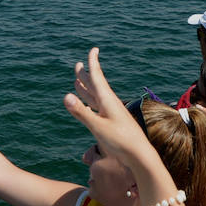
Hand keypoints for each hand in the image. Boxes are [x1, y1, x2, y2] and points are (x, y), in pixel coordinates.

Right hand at [63, 48, 154, 168]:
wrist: (140, 156)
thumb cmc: (121, 142)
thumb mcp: (98, 127)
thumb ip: (81, 112)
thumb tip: (66, 96)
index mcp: (107, 100)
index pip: (97, 77)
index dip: (93, 63)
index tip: (94, 49)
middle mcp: (109, 104)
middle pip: (94, 85)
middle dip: (86, 75)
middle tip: (78, 64)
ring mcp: (110, 113)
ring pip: (95, 96)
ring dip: (86, 88)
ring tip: (78, 81)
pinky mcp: (111, 122)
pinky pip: (97, 107)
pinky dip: (89, 102)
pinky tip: (88, 105)